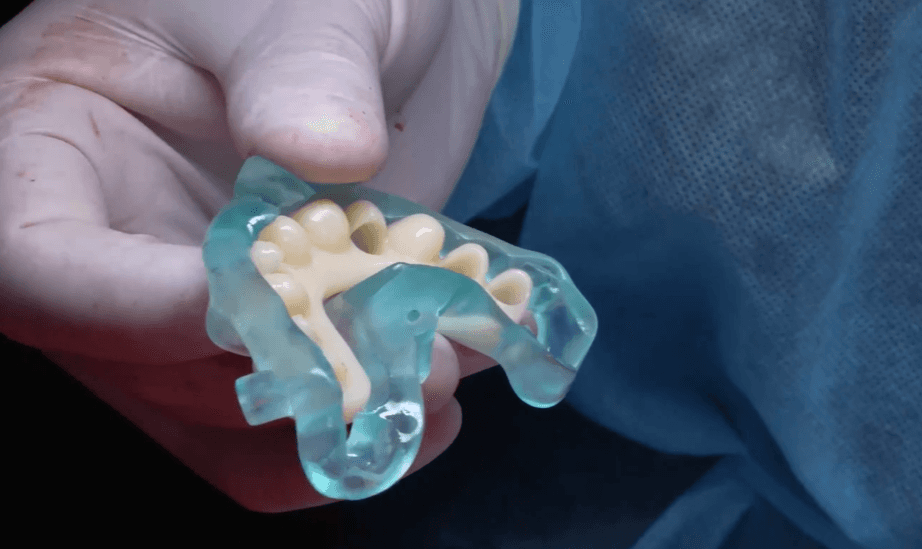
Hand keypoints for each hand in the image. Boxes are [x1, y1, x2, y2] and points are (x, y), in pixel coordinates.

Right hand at [0, 0, 517, 510]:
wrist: (389, 22)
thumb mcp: (307, 3)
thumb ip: (304, 70)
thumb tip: (325, 154)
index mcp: (57, 141)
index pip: (40, 261)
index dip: (136, 305)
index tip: (264, 301)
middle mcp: (114, 240)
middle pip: (141, 364)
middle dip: (275, 374)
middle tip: (402, 363)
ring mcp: (196, 295)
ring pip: (220, 412)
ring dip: (331, 414)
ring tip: (436, 381)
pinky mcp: (278, 325)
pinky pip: (288, 413)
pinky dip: (359, 419)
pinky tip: (438, 392)